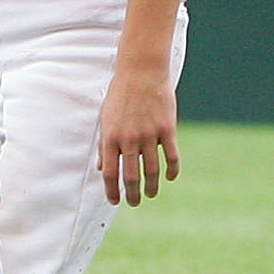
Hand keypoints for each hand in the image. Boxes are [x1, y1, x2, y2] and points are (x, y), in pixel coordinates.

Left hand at [95, 66, 180, 205]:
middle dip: (133, 194)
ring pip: (152, 171)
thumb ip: (103, 145)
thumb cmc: (121, 94)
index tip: (116, 201)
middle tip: (135, 201)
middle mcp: (129, 139)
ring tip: (151, 193)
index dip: (112, 191)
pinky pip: (171, 157)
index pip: (110, 174)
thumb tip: (102, 169)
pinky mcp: (167, 129)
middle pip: (131, 176)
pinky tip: (169, 177)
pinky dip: (171, 171)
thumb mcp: (105, 118)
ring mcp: (149, 135)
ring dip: (152, 187)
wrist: (142, 71)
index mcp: (111, 138)